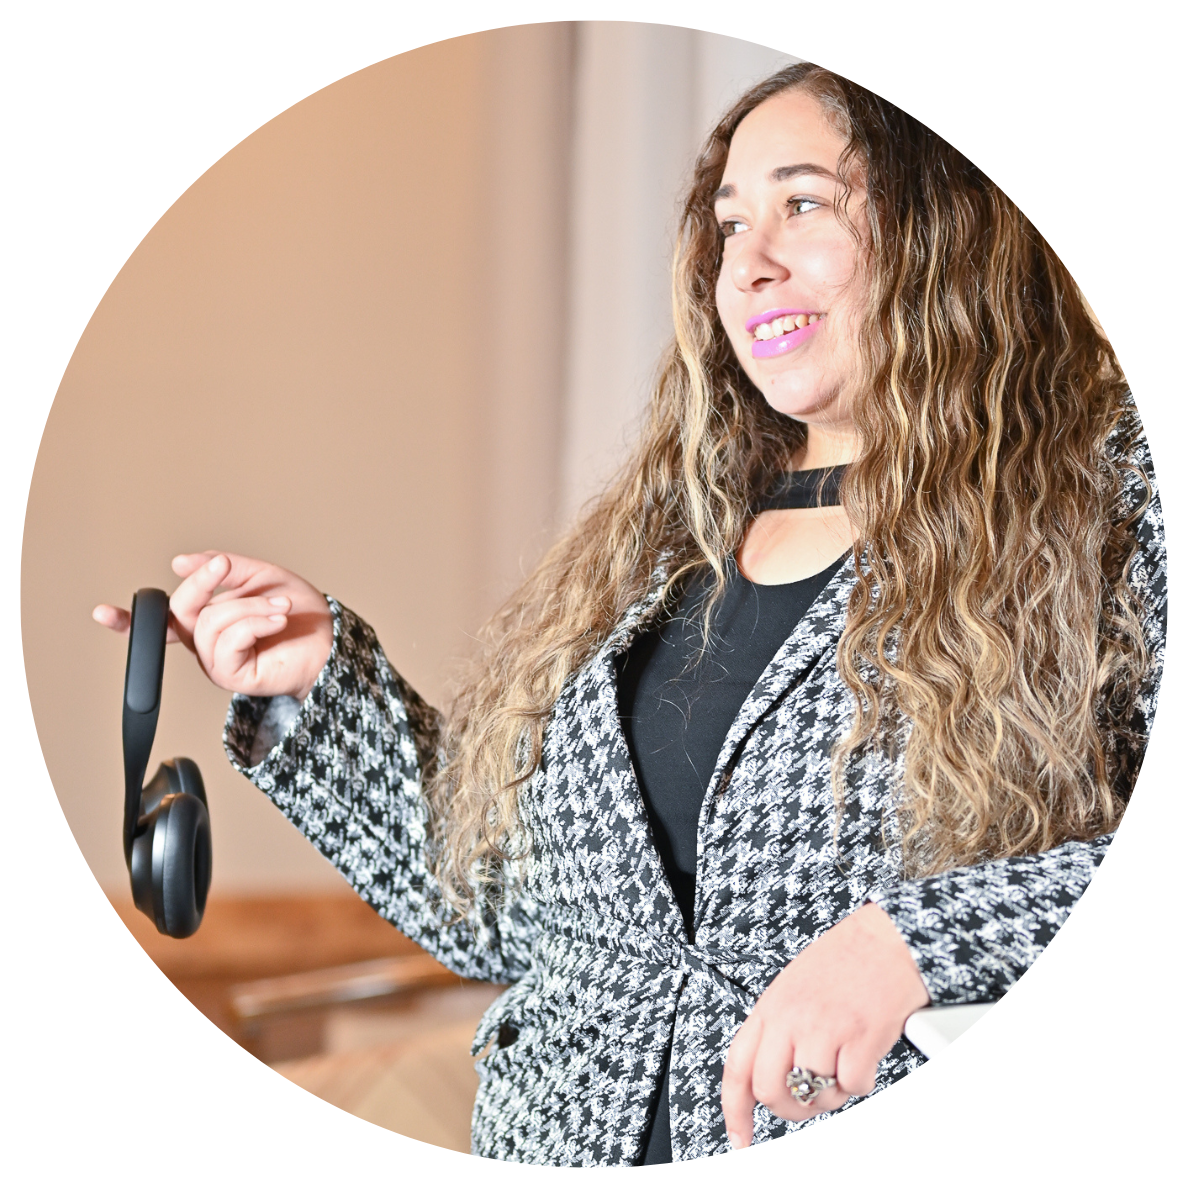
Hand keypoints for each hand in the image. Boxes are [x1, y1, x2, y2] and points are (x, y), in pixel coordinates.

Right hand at [93, 552, 333, 701]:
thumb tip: (181, 562)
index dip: (129, 620)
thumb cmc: (301, 614)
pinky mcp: (232, 675)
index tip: (101, 613)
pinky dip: (254, 622)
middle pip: (182, 610)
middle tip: (225, 566)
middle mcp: (206, 643)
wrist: (330, 641)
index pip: (163, 620)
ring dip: (250, 606)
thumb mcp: (259, 576)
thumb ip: (222, 567)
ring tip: (280, 608)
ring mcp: (217, 661)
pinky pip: (227, 640)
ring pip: (210, 622)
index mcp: (207, 621)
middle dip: (204, 582)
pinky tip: (276, 620)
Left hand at [721, 902, 929, 1148]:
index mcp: (771, 1006)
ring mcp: (824, 1027)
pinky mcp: (860, 1037)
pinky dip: (861, 1081)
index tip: (739, 1139)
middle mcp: (791, 1017)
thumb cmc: (846, 959)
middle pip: (769, 1090)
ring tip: (843, 1066)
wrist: (888, 938)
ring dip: (831, 1094)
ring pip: (812, 1094)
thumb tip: (774, 1075)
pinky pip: (853, 1086)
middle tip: (808, 1102)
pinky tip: (865, 1056)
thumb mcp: (794, 986)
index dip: (734, 1111)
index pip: (737, 1066)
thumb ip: (780, 1027)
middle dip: (790, 1109)